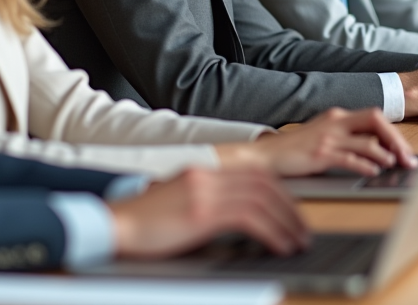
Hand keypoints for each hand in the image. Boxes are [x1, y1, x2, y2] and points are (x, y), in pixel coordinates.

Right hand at [109, 168, 309, 258]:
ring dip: (286, 222)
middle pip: (263, 183)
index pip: (254, 173)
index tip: (292, 212)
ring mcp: (204, 191)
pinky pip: (250, 218)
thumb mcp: (179, 204)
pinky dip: (272, 232)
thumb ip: (206, 202)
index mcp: (202, 171)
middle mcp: (206, 175)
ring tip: (298, 242)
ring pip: (262, 199)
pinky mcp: (201, 212)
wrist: (114, 225)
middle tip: (303, 229)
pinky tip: (280, 246)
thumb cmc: (142, 223)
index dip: (280, 193)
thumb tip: (237, 218)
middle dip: (290, 207)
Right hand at [216, 107, 417, 177]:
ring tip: (393, 164)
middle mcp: (334, 122)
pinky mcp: (320, 154)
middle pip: (375, 121)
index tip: (404, 149)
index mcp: (337, 116)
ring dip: (384, 154)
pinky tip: (373, 172)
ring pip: (366, 141)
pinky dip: (365, 165)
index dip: (393, 132)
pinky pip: (349, 158)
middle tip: (407, 158)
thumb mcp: (323, 136)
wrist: (266, 155)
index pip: (374, 116)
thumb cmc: (296, 149)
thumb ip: (346, 138)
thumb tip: (377, 150)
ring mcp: (327, 137)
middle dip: (396, 140)